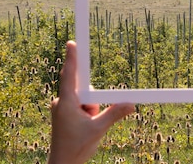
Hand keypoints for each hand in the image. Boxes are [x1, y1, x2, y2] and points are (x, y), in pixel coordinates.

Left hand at [48, 41, 134, 163]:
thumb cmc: (75, 148)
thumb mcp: (98, 130)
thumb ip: (114, 114)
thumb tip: (131, 103)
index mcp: (66, 102)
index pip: (70, 74)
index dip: (71, 58)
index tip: (71, 43)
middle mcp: (61, 102)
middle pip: (81, 88)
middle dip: (92, 101)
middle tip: (91, 117)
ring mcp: (61, 109)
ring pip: (82, 99)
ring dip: (90, 109)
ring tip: (87, 126)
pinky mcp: (63, 115)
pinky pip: (79, 106)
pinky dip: (86, 113)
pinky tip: (84, 127)